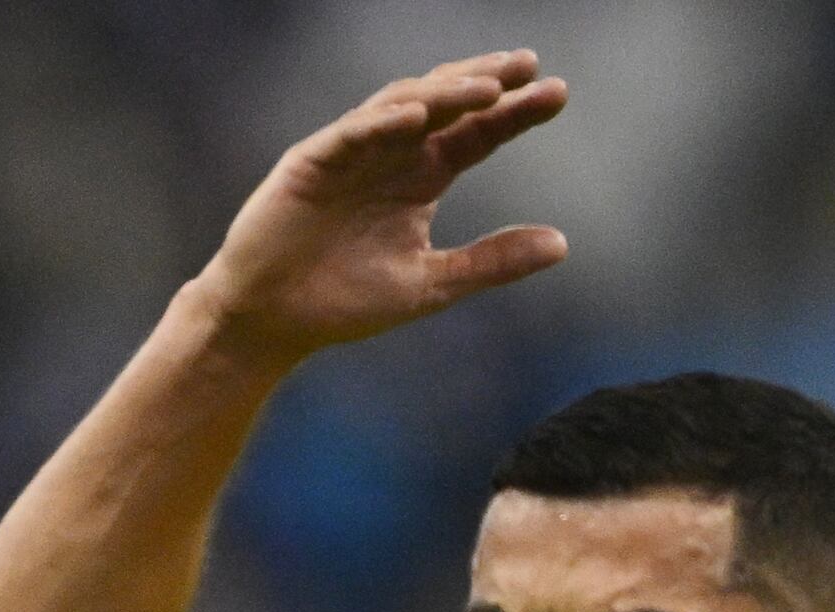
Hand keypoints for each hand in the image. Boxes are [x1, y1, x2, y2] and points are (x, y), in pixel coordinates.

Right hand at [186, 52, 571, 366]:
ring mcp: (351, 153)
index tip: (559, 93)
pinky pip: (349, 134)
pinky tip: (416, 116)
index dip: (515, 114)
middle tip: (530, 66)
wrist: (271, 323)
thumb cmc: (343, 301)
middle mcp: (390, 154)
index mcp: (421, 177)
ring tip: (487, 88)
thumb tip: (563, 244)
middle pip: (446, 105)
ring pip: (402, 106)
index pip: (477, 134)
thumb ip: (492, 261)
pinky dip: (381, 124)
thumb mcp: (431, 285)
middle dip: (486, 82)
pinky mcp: (311, 163)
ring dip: (443, 94)